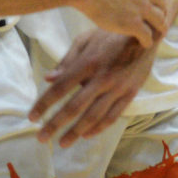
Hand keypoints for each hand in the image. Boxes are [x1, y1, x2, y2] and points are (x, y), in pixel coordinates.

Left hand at [28, 29, 154, 145]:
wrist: (145, 34)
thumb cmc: (110, 34)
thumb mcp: (86, 40)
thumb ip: (67, 60)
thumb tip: (49, 79)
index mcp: (88, 63)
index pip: (61, 88)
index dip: (44, 104)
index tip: (32, 117)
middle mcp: (101, 78)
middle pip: (74, 107)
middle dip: (55, 124)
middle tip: (41, 138)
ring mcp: (117, 88)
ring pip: (93, 117)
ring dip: (76, 132)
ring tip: (62, 143)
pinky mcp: (130, 93)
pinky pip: (113, 116)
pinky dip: (99, 128)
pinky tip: (86, 135)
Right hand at [74, 0, 166, 48]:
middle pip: (162, 4)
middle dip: (160, 11)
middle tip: (155, 17)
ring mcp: (143, 8)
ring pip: (159, 21)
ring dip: (158, 28)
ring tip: (155, 33)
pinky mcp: (134, 24)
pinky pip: (147, 36)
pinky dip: (147, 41)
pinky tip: (144, 42)